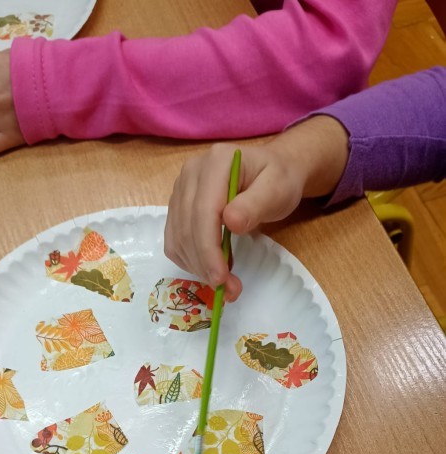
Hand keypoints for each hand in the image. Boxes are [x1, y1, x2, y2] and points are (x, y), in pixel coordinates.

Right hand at [164, 116, 348, 301]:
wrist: (271, 171)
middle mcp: (191, 174)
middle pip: (186, 228)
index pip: (202, 212)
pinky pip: (174, 241)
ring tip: (226, 281)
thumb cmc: (278, 180)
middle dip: (205, 264)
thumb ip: (256, 205)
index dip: (208, 249)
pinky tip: (211, 267)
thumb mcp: (278, 189)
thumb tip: (230, 223)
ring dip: (197, 267)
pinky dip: (190, 261)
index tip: (221, 278)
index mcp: (215, 163)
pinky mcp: (177, 207)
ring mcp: (180, 190)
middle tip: (229, 290)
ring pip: (177, 238)